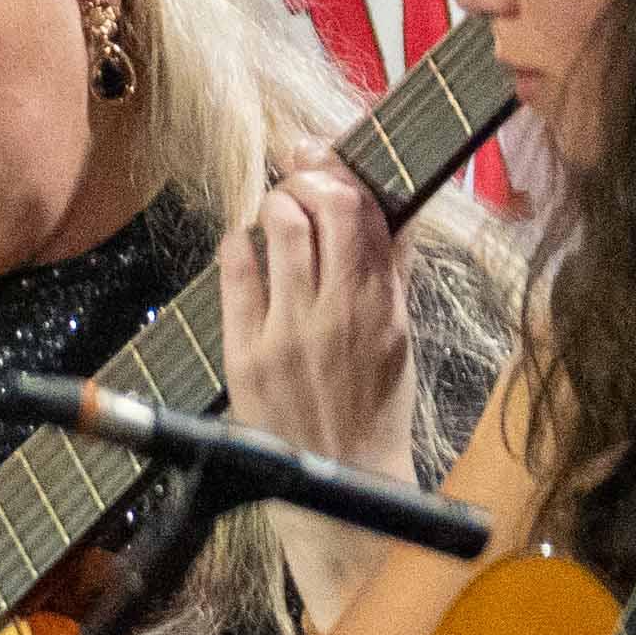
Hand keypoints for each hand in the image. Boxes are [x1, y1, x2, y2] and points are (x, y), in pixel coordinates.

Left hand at [220, 152, 420, 480]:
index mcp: (384, 305)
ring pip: (279, 230)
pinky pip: (236, 273)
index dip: (340, 173)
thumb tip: (385, 209)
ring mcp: (289, 331)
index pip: (367, 214)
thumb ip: (389, 272)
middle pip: (323, 208)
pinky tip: (244, 245)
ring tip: (273, 213)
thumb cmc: (376, 402)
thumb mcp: (400, 334)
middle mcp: (339, 311)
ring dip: (272, 206)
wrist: (345, 477)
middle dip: (304, 180)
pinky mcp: (246, 352)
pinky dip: (239, 244)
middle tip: (294, 183)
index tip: (320, 158)